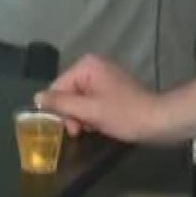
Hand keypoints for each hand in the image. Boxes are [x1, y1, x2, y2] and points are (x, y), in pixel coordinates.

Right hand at [36, 53, 170, 144]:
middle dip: (72, 114)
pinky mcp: (114, 88)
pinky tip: (101, 124)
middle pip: (68, 92)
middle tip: (80, 131)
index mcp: (87, 65)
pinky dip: (93, 114)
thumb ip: (61, 104)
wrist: (159, 121)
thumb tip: (37, 97)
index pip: (58, 87)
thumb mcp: (89, 111)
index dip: (59, 110)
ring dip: (83, 116)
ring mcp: (105, 76)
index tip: (70, 129)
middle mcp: (94, 65)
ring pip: (79, 99)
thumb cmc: (124, 115)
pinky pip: (92, 100)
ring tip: (94, 128)